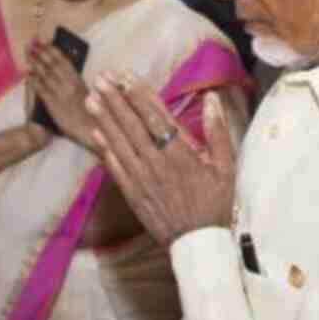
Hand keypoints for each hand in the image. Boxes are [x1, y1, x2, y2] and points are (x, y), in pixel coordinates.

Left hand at [25, 39, 97, 151]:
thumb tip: (82, 73)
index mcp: (79, 82)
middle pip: (53, 64)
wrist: (88, 133)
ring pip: (45, 74)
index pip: (65, 61)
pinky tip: (28, 73)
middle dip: (42, 52)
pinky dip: (34, 79)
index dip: (54, 50)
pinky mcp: (52, 105)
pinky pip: (41, 89)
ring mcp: (60, 94)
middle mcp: (69, 85)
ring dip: (36, 62)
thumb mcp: (91, 96)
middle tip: (32, 42)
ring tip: (28, 53)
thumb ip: (83, 84)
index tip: (46, 41)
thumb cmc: (92, 117)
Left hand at [88, 77, 236, 246]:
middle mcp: (158, 163)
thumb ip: (218, 131)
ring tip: (91, 98)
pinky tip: (95, 132)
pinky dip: (104, 149)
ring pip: (120, 143)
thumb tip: (212, 99)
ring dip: (104, 119)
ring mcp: (142, 179)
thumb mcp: (226, 167)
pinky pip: (115, 168)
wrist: (198, 243)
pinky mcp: (133, 194)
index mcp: (182, 154)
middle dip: (115, 100)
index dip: (138, 94)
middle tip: (100, 79)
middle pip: (133, 126)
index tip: (124, 76)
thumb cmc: (215, 204)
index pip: (156, 116)